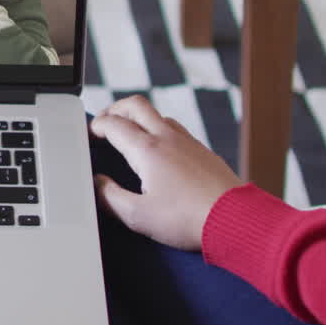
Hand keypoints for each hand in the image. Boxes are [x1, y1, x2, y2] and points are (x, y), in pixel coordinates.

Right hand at [89, 95, 242, 251]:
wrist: (235, 219)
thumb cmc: (187, 219)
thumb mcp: (138, 215)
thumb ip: (110, 198)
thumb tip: (98, 184)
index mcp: (147, 150)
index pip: (114, 125)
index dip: (96, 126)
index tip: (90, 132)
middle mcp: (167, 138)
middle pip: (135, 105)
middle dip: (115, 108)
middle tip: (105, 121)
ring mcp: (188, 142)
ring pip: (158, 115)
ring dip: (139, 118)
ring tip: (131, 134)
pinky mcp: (204, 151)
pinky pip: (176, 129)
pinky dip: (159, 130)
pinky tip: (160, 150)